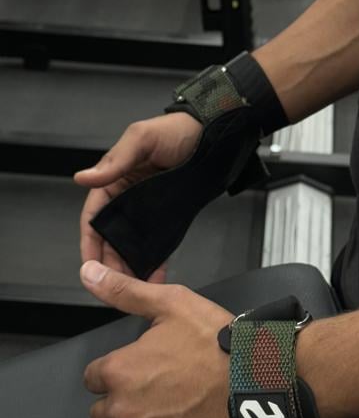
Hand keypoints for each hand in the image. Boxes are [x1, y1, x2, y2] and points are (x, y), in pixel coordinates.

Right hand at [75, 113, 201, 281]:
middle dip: (110, 261)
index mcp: (114, 177)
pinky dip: (154, 260)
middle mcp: (128, 196)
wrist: (215, 135)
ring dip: (130, 265)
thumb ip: (115, 162)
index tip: (90, 265)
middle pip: (111, 236)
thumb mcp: (142, 139)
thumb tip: (84, 177)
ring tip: (133, 287)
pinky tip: (154, 277)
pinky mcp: (168, 215)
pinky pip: (157, 242)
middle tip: (114, 284)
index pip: (94, 216)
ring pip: (132, 243)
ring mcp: (148, 208)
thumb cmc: (178, 130)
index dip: (90, 241)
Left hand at [81, 260, 242, 417]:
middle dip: (122, 406)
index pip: (95, 378)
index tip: (136, 373)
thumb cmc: (221, 345)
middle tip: (153, 398)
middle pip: (103, 414)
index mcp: (119, 370)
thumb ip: (125, 291)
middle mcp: (123, 410)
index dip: (115, 373)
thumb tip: (89, 273)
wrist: (261, 384)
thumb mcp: (173, 304)